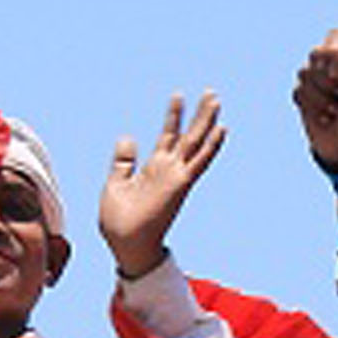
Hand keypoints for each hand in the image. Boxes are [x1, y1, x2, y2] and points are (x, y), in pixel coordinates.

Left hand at [100, 92, 225, 282]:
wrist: (124, 245)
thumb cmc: (119, 222)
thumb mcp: (116, 184)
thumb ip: (123, 161)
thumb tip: (128, 137)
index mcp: (153, 169)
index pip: (168, 135)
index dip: (173, 116)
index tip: (179, 95)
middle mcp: (168, 170)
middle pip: (188, 136)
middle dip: (199, 114)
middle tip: (211, 93)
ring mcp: (176, 177)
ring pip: (196, 143)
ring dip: (207, 121)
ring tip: (215, 99)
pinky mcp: (180, 185)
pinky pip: (199, 162)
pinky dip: (211, 146)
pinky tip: (221, 129)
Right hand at [295, 30, 337, 172]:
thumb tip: (322, 52)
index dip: (335, 54)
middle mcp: (337, 63)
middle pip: (316, 54)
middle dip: (327, 82)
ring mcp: (319, 77)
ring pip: (303, 73)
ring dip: (320, 99)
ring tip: (336, 111)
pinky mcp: (305, 93)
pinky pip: (297, 91)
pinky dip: (310, 108)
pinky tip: (324, 117)